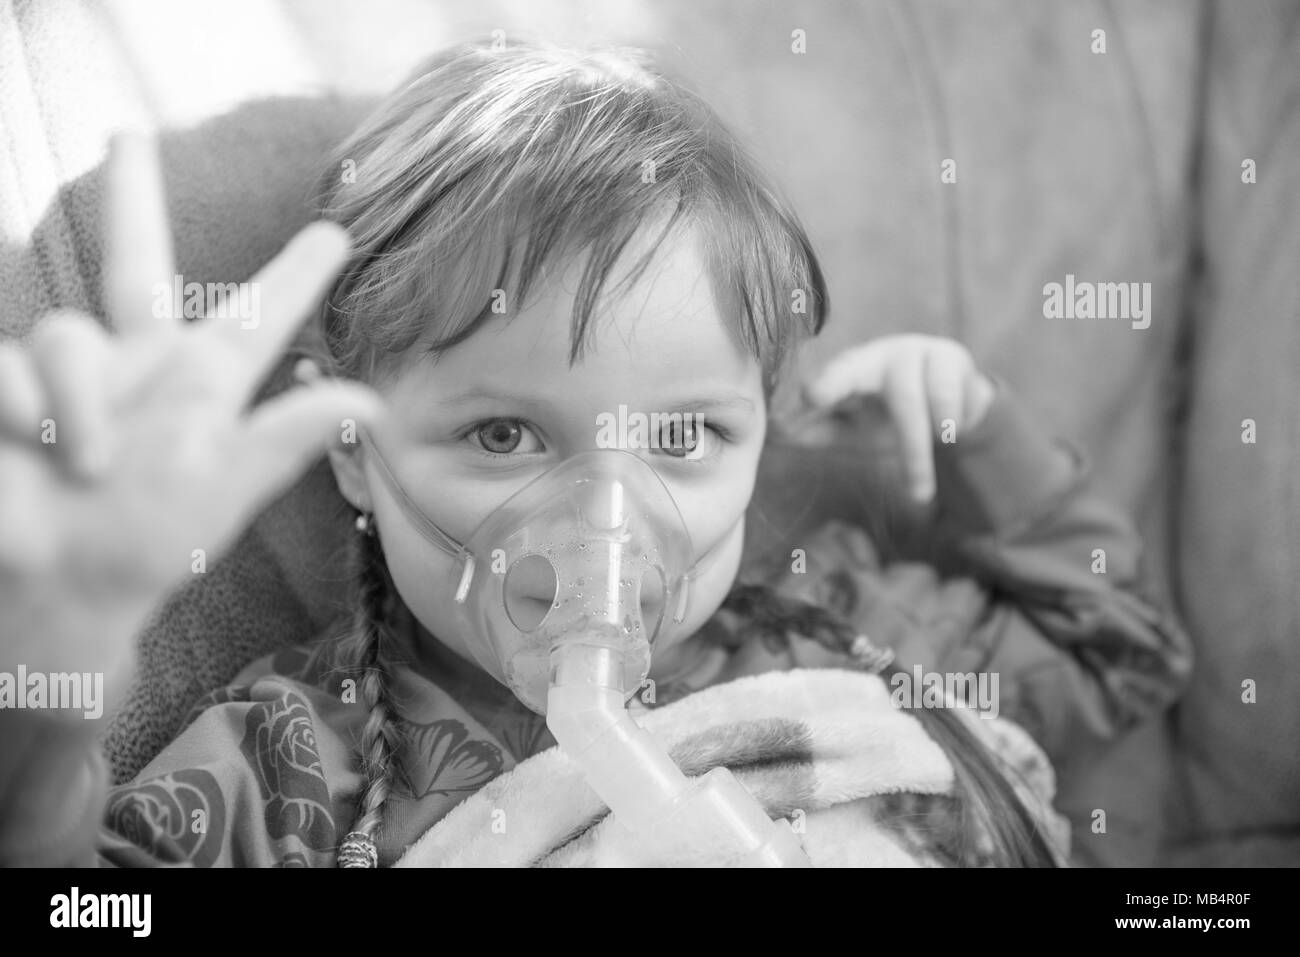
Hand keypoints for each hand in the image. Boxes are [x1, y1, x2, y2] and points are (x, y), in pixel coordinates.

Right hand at [0, 132, 380, 702]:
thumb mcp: (225, 491)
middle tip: (126, 135)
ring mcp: (66, 375)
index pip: (254, 316)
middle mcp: (135, 366)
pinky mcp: (5, 387)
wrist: (60, 589)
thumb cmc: (149, 544)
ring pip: (64, 335)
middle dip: (128, 196)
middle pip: (131, 260)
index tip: (335, 234)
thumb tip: (372, 402)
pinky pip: (8, 367)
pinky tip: (31, 445)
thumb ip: (287, 440)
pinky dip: (26, 409)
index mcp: (200, 385)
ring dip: (77, 405)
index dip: (293, 275)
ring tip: (88, 465)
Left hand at [802, 335, 995, 502]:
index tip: (814, 396)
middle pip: (906, 403)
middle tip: (918, 496)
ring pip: (939, 409)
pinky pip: (962, 408)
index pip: (842, 373)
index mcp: (857, 366)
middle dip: (915, 453)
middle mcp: (891, 353)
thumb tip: (776, 434)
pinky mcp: (958, 362)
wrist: (946, 400)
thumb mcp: (850, 430)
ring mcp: (927, 352)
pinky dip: (957, 430)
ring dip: (938, 451)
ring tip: (924, 481)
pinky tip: (951, 432)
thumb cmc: (883, 415)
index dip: (831, 383)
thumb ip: (815, 432)